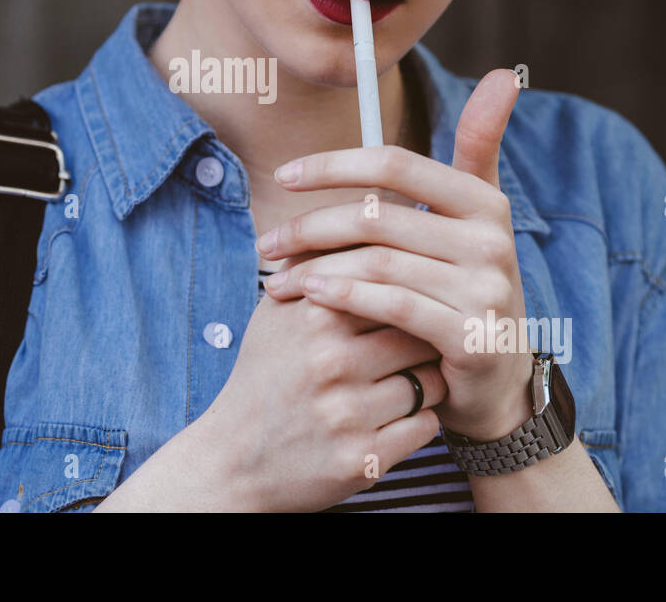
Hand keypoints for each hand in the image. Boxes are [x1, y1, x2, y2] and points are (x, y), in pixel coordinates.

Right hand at [182, 288, 449, 511]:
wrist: (233, 460)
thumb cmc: (264, 374)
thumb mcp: (276, 311)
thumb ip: (316, 262)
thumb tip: (367, 206)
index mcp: (314, 315)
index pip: (395, 286)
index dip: (411, 295)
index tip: (415, 302)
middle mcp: (331, 362)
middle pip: (419, 332)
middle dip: (427, 336)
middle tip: (422, 342)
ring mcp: (348, 414)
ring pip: (432, 381)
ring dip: (429, 380)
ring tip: (409, 378)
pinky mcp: (364, 459)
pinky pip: (427, 426)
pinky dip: (421, 419)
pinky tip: (398, 414)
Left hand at [259, 68, 535, 442]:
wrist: (497, 380)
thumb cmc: (467, 286)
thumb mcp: (477, 217)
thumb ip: (479, 147)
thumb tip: (502, 73)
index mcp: (485, 202)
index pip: (396, 163)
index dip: (334, 164)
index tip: (284, 176)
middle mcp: (491, 239)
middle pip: (376, 215)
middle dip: (310, 226)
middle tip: (265, 243)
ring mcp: (485, 289)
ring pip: (376, 261)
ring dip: (314, 268)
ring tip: (274, 280)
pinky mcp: (471, 336)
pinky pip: (392, 304)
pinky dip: (344, 297)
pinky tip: (308, 298)